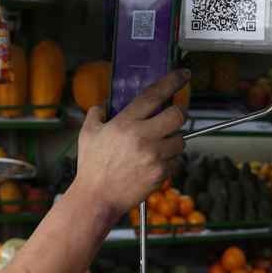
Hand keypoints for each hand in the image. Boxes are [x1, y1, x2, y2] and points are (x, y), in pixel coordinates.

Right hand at [70, 70, 187, 220]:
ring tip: (158, 146)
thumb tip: (102, 106)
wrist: (97, 198)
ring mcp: (154, 156)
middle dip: (178, 114)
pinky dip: (169, 161)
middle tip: (171, 117)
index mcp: (125, 122)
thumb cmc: (92, 167)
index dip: (173, 81)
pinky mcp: (161, 173)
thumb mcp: (87, 134)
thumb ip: (96, 114)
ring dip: (173, 140)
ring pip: (180, 140)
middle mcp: (142, 136)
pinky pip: (176, 161)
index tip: (184, 74)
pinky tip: (154, 163)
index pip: (155, 95)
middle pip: (178, 115)